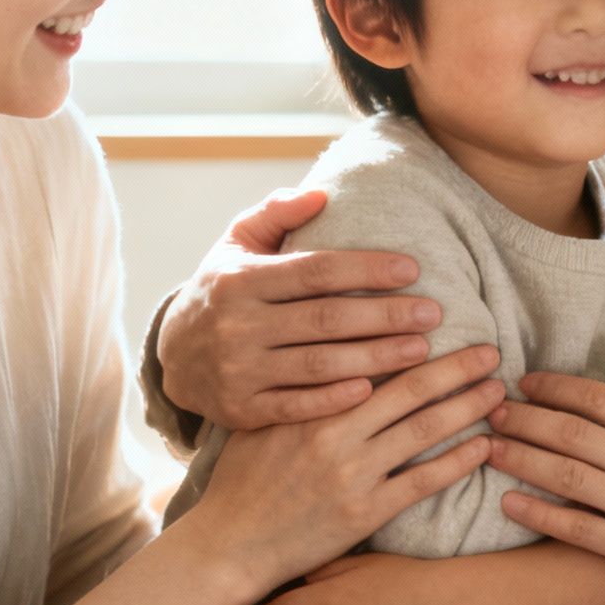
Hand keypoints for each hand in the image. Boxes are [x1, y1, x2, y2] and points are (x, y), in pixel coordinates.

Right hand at [162, 189, 442, 428]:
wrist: (171, 357)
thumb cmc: (222, 289)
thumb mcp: (237, 243)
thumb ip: (277, 213)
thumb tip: (321, 194)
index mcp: (241, 280)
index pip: (315, 271)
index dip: (366, 268)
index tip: (413, 268)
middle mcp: (238, 326)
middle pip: (326, 319)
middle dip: (385, 315)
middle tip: (433, 313)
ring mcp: (239, 371)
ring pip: (320, 364)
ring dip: (376, 356)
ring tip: (420, 349)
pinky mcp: (241, 410)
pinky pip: (297, 406)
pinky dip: (336, 399)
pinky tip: (375, 389)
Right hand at [173, 345, 505, 597]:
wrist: (231, 544)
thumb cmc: (243, 480)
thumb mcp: (262, 420)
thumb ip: (300, 388)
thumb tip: (335, 350)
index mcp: (311, 403)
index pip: (372, 360)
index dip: (413, 341)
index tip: (445, 324)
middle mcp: (335, 434)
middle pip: (411, 389)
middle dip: (457, 367)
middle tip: (490, 350)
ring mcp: (354, 474)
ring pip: (424, 430)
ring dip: (468, 407)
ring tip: (497, 390)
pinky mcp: (366, 513)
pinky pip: (423, 481)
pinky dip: (458, 461)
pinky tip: (484, 446)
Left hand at [485, 359, 604, 604]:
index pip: (600, 398)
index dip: (555, 387)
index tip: (524, 382)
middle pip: (573, 433)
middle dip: (526, 418)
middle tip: (492, 411)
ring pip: (566, 476)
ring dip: (521, 459)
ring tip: (490, 448)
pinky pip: (576, 528)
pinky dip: (538, 513)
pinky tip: (510, 501)